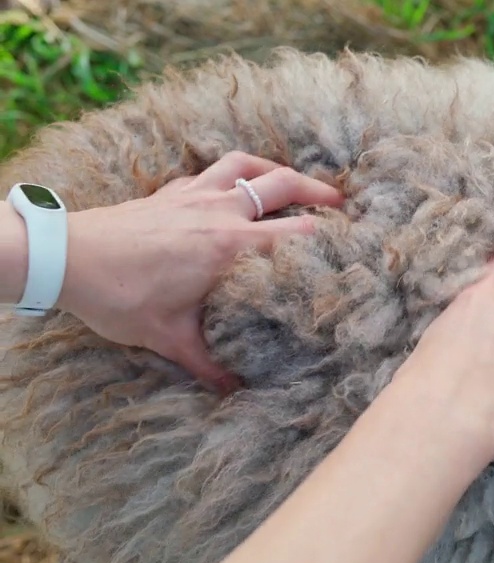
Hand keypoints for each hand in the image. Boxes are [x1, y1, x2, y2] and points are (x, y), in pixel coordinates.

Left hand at [56, 151, 343, 393]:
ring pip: (247, 166)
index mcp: (230, 247)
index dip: (330, 235)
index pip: (297, 233)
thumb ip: (208, 363)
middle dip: (319, 191)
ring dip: (276, 169)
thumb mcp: (168, 339)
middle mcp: (220, 212)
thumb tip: (233, 391)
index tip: (354, 242)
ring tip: (294, 180)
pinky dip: (231, 172)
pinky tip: (232, 185)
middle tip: (343, 201)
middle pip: (283, 185)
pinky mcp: (169, 192)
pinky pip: (211, 171)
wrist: (66, 258)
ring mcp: (194, 196)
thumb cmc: (119, 295)